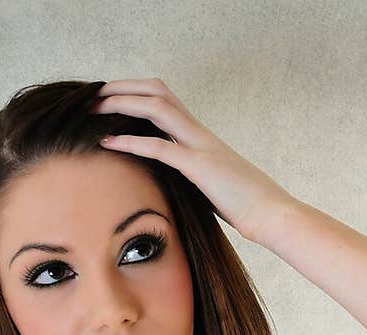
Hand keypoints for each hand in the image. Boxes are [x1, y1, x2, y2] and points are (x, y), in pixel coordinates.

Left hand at [91, 77, 294, 243]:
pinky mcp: (200, 167)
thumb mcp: (212, 185)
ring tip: (94, 110)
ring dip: (122, 104)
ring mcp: (200, 146)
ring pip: (157, 108)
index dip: (136, 93)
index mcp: (201, 136)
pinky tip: (109, 142)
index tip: (111, 100)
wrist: (272, 215)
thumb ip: (192, 176)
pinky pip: (161, 147)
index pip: (165, 99)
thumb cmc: (246, 206)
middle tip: (94, 96)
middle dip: (124, 88)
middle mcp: (199, 132)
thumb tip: (173, 184)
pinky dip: (131, 141)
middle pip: (158, 91)